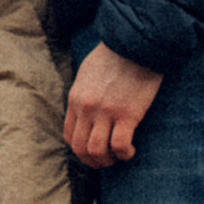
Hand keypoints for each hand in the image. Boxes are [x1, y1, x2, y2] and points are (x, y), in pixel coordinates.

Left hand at [64, 43, 161, 167]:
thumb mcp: (87, 73)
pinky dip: (124, 154)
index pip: (69, 136)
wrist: (135, 43)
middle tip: (107, 161)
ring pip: (97, 151)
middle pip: (80, 148)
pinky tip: (131, 151)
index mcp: (76, 99)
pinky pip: (120, 145)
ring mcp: (106, 112)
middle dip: (93, 161)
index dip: (81, 150)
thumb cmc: (115, 55)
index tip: (94, 152)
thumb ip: (84, 94)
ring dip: (108, 160)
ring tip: (119, 157)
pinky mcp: (127, 113)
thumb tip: (85, 111)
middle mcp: (87, 108)